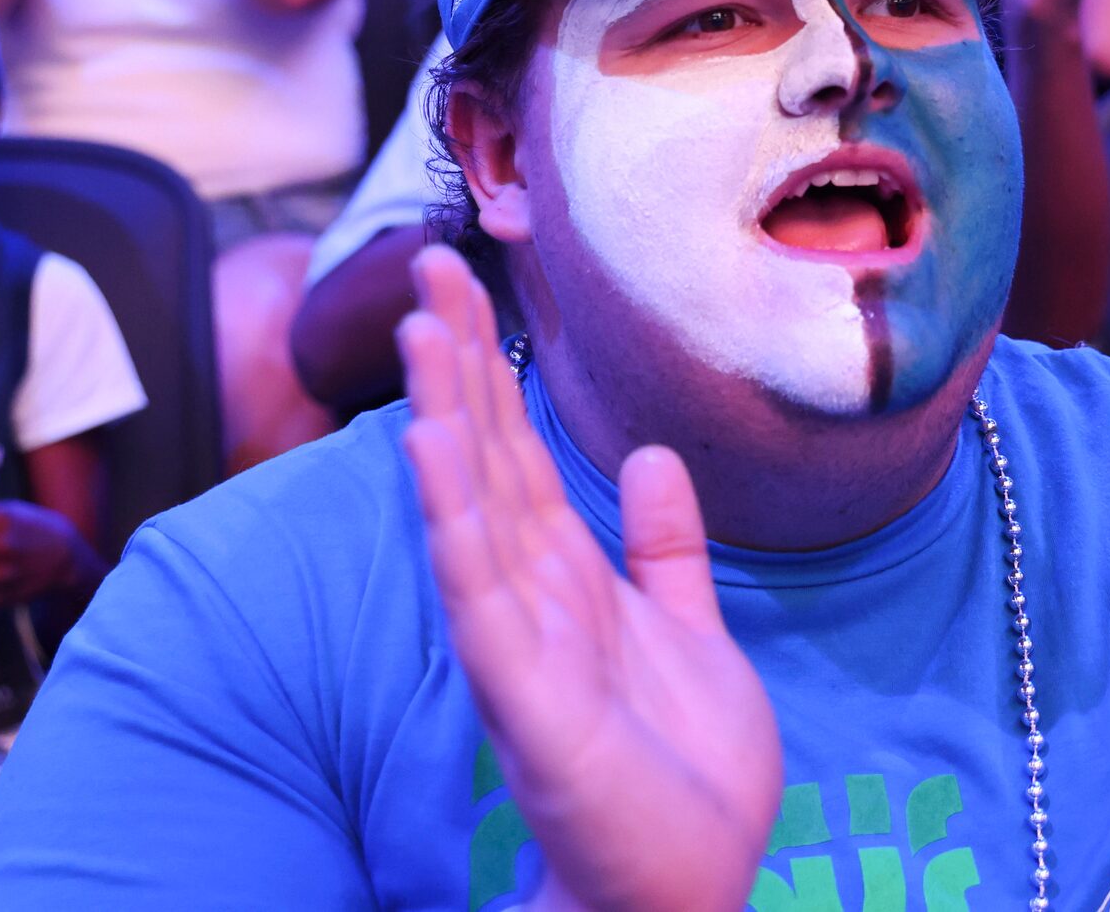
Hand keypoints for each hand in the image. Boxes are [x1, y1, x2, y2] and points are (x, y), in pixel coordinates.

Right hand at [396, 247, 778, 911]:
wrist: (689, 888)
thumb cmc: (682, 778)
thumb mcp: (688, 633)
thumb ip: (665, 549)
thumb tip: (647, 457)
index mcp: (566, 576)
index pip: (515, 449)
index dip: (487, 366)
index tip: (463, 281)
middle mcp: (526, 595)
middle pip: (482, 455)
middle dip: (454, 360)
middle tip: (424, 260)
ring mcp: (517, 640)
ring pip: (468, 506)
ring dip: (441, 415)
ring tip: (419, 327)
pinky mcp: (522, 691)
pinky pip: (476, 591)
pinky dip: (451, 518)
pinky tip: (429, 450)